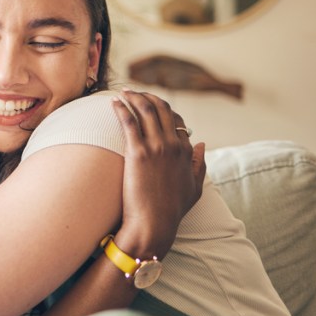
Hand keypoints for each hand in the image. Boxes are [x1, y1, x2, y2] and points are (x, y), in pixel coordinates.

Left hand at [111, 89, 205, 258]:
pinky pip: (129, 122)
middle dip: (148, 96)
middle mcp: (173, 145)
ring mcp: (156, 147)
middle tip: (134, 92)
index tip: (151, 104)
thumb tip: (202, 143)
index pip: (176, 120)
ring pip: (146, 111)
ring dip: (134, 97)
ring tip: (123, 92)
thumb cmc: (172, 210)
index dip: (164, 109)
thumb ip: (199, 163)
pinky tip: (113, 102)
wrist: (154, 223)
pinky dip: (122, 108)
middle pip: (162, 110)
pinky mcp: (137, 153)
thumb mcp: (195, 186)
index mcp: (186, 151)